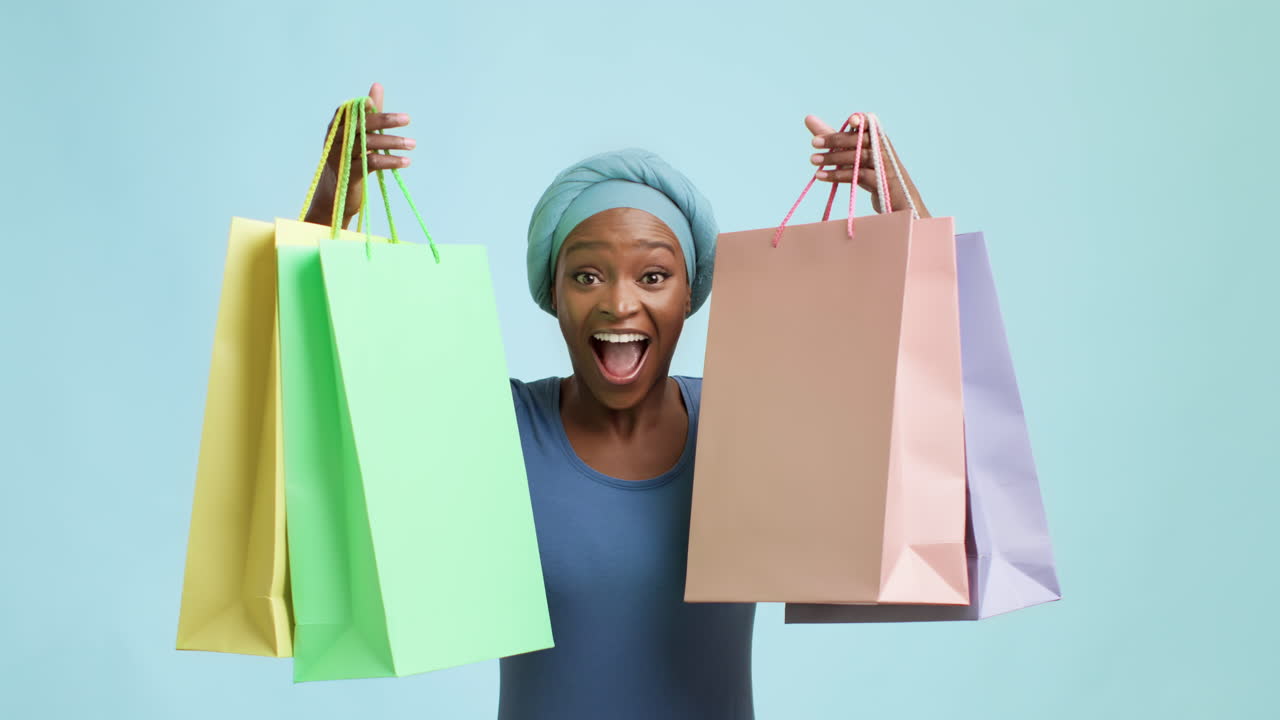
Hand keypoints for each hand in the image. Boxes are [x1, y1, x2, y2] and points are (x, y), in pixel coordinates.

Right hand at [304, 82, 415, 227]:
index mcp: (337, 129)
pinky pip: (372, 162)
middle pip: (360, 125)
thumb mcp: (358, 138)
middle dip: (384, 120)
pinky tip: (405, 162)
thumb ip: (369, 113)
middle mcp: (335, 140)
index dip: (360, 106)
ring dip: (394, 142)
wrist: (334, 199)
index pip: (348, 112)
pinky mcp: (349, 174)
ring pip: (368, 143)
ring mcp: (341, 157)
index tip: (373, 103)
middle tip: (407, 119)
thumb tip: (377, 85)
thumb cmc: (349, 163)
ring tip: (413, 144)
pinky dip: (391, 161)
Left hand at [804, 114, 927, 216]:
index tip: (851, 121)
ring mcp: (884, 166)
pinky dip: (838, 175)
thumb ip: (831, 136)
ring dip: (834, 158)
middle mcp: (883, 149)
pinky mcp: (881, 183)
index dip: (863, 120)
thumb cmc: (871, 172)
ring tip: (813, 160)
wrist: (896, 200)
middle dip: (836, 139)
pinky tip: (821, 175)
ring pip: (859, 157)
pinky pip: (859, 176)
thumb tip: (808, 118)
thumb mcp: (852, 154)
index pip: (871, 123)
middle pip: (861, 139)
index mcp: (877, 139)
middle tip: (814, 142)